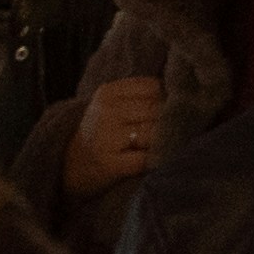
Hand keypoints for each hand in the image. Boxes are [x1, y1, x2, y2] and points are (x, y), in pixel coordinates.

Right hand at [65, 74, 170, 195]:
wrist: (72, 166)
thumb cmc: (104, 133)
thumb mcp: (113, 106)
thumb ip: (140, 96)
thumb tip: (181, 94)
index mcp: (108, 92)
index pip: (153, 87)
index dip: (164, 99)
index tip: (163, 111)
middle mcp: (106, 111)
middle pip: (156, 110)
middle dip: (166, 122)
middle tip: (167, 131)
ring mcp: (106, 138)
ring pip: (154, 133)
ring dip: (162, 141)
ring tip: (157, 145)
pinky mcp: (110, 164)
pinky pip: (146, 158)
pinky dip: (153, 160)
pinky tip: (150, 160)